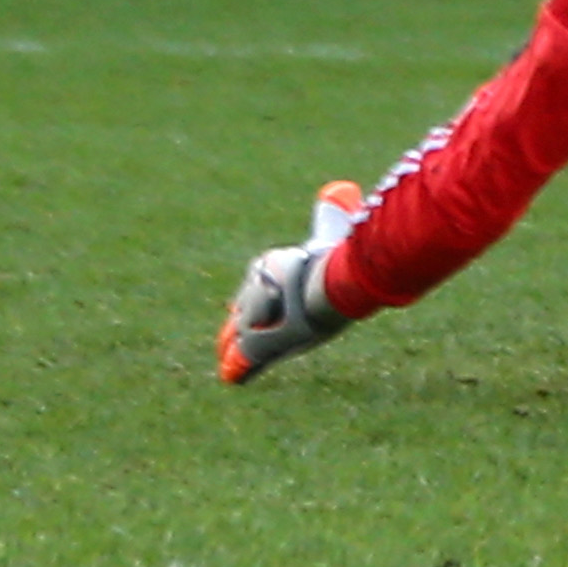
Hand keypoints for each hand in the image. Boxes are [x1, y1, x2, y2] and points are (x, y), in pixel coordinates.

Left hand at [216, 180, 367, 383]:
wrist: (325, 288)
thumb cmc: (331, 260)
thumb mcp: (331, 233)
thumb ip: (332, 213)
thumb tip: (339, 189)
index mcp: (267, 265)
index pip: (258, 281)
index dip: (256, 295)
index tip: (250, 304)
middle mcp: (252, 291)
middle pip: (243, 308)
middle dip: (241, 320)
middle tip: (234, 333)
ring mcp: (252, 321)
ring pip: (238, 337)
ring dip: (234, 348)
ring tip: (228, 360)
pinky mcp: (257, 348)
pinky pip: (242, 362)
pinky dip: (238, 370)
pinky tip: (231, 377)